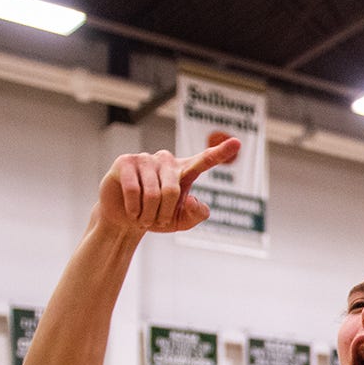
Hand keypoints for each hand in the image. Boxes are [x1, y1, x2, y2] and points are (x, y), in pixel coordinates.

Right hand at [96, 140, 238, 234]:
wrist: (126, 219)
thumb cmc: (157, 217)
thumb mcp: (183, 221)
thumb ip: (196, 213)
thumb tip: (190, 200)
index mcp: (185, 171)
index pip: (205, 160)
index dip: (221, 152)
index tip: (237, 143)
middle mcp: (167, 160)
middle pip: (173, 192)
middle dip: (164, 214)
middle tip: (157, 220)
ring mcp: (146, 158)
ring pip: (153, 194)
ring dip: (148, 214)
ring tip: (143, 216)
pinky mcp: (126, 162)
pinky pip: (134, 190)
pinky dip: (134, 209)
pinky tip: (132, 211)